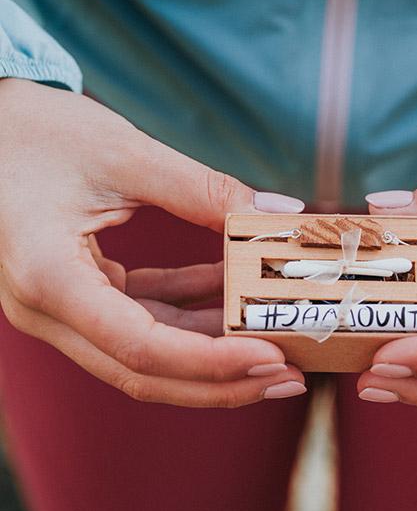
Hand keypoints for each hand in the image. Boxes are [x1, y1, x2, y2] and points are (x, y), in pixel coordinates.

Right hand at [0, 79, 306, 405]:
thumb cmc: (34, 129)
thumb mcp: (123, 152)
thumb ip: (204, 189)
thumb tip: (281, 214)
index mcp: (49, 278)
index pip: (141, 349)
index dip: (212, 363)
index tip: (273, 357)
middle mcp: (45, 310)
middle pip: (143, 372)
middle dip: (222, 381)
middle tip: (288, 376)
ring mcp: (57, 309)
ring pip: (144, 355)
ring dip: (210, 350)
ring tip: (274, 341)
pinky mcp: (73, 295)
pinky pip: (137, 320)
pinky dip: (185, 312)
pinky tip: (230, 292)